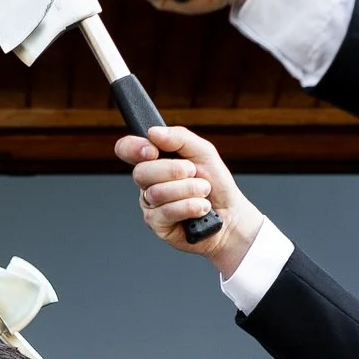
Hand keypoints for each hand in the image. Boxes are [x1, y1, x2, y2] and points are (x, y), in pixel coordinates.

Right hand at [116, 125, 263, 275]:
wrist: (231, 213)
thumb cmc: (216, 183)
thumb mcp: (203, 152)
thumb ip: (179, 138)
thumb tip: (153, 133)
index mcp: (154, 161)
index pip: (127, 149)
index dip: (133, 148)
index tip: (153, 151)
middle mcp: (148, 183)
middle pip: (141, 172)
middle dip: (173, 170)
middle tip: (194, 173)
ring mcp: (151, 205)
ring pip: (156, 193)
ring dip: (188, 189)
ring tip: (204, 192)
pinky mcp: (158, 225)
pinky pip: (166, 212)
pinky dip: (189, 206)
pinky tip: (201, 208)